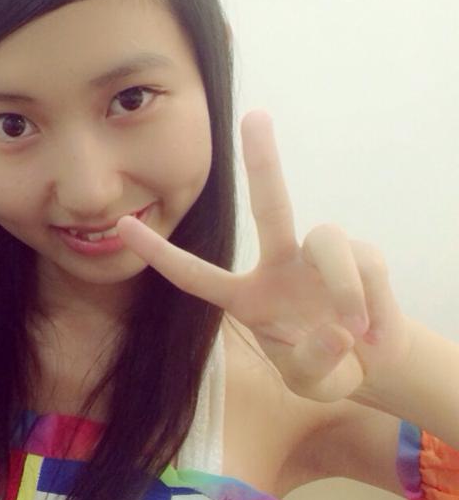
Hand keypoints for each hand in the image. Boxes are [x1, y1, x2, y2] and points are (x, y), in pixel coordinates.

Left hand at [116, 110, 410, 402]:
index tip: (121, 226)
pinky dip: (378, 306)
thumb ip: (314, 365)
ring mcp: (320, 257)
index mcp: (248, 298)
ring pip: (329, 239)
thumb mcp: (313, 384)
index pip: (196, 276)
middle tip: (254, 115)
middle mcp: (280, 266)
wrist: (372, 363)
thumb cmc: (325, 367)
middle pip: (269, 205)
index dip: (160, 254)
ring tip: (358, 334)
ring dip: (347, 287)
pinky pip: (369, 267)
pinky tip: (378, 336)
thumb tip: (334, 332)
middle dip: (261, 161)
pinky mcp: (363, 256)